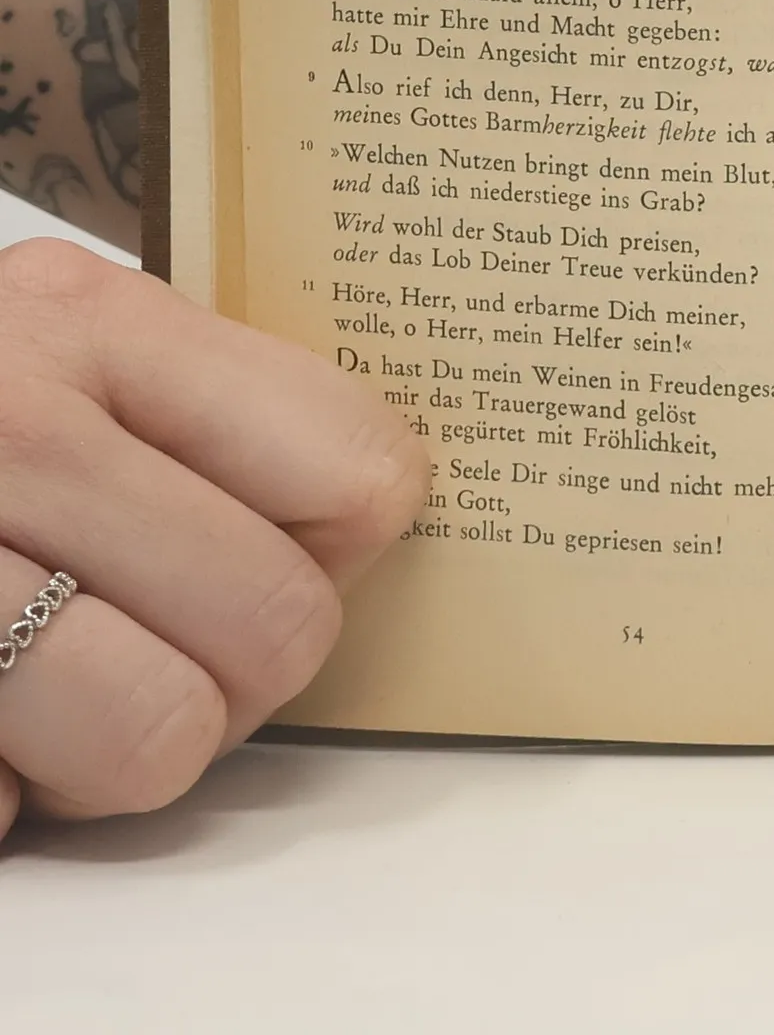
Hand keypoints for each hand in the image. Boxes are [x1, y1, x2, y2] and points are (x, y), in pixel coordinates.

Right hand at [0, 240, 429, 839]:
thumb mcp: (61, 343)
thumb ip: (202, 408)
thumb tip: (375, 511)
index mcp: (95, 322)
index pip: (359, 470)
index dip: (338, 543)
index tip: (285, 546)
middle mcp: (8, 426)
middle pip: (278, 625)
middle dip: (235, 671)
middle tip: (149, 640)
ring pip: (159, 738)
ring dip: (116, 750)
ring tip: (44, 690)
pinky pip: (0, 813)